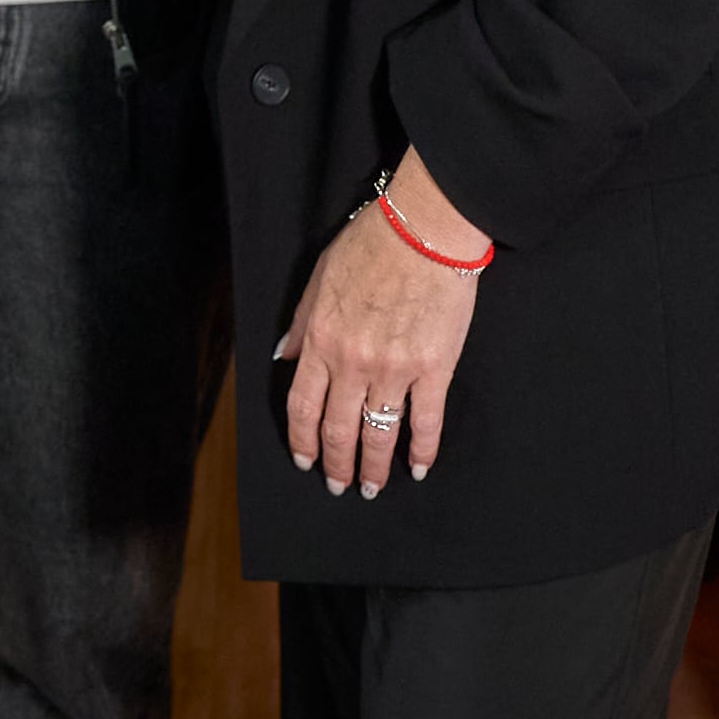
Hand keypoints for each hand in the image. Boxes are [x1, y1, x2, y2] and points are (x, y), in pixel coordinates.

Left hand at [272, 153, 484, 496]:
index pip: (303, 407)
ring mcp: (394, 370)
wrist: (425, 230)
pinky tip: (418, 468)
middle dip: (337, 466)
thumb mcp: (319, 279)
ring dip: (374, 468)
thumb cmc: (372, 245)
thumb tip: (285, 356)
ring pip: (379, 435)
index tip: (305, 461)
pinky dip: (422, 451)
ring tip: (371, 488)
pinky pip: (425, 422)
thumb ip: (301, 323)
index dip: (302, 441)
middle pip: (339, 430)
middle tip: (339, 487)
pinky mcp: (433, 369)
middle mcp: (353, 364)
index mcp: (321, 342)